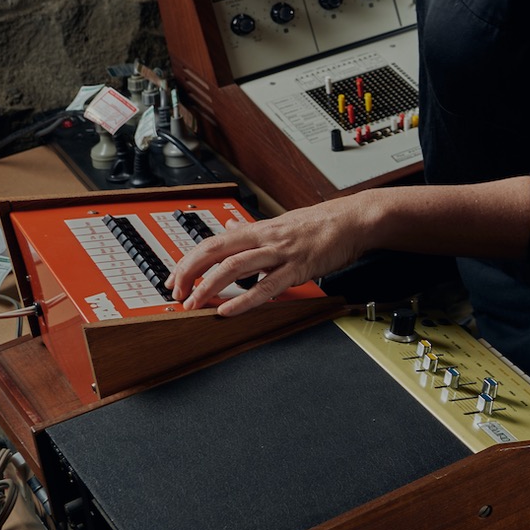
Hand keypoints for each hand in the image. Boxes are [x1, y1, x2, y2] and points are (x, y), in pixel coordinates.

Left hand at [168, 192, 382, 315]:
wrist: (356, 220)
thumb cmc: (324, 223)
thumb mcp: (282, 222)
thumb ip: (254, 229)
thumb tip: (231, 227)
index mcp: (260, 229)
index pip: (213, 241)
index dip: (188, 260)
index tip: (173, 278)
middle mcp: (265, 238)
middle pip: (215, 251)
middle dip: (190, 272)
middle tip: (176, 293)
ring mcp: (281, 253)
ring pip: (235, 266)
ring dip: (209, 286)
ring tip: (194, 304)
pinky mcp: (299, 268)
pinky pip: (267, 285)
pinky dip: (245, 299)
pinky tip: (229, 310)